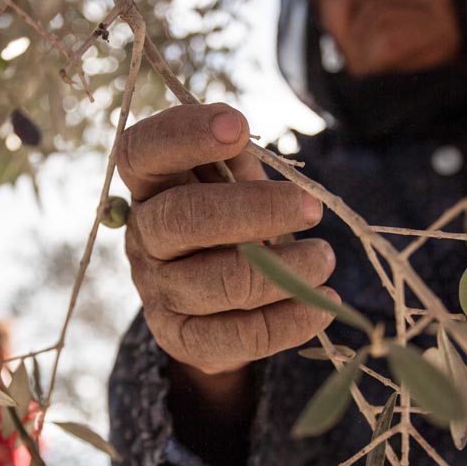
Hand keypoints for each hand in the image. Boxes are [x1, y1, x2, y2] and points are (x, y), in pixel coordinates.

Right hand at [117, 102, 336, 374]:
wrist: (213, 306)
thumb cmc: (229, 225)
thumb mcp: (229, 183)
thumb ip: (232, 159)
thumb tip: (240, 134)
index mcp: (150, 187)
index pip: (141, 152)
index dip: (182, 135)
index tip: (238, 126)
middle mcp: (143, 237)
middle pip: (182, 219)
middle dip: (253, 210)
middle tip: (312, 209)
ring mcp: (157, 291)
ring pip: (217, 282)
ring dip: (283, 271)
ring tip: (325, 259)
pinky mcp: (181, 338)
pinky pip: (236, 336)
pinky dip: (288, 322)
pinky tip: (323, 305)